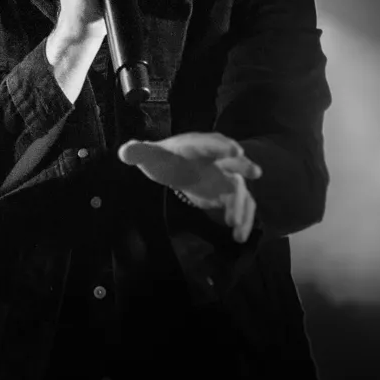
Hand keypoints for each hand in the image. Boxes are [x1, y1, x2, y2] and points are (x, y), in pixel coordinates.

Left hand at [118, 132, 260, 242]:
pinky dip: (243, 219)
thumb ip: (138, 152)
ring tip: (235, 223)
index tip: (234, 149)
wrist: (177, 168)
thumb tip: (124, 151)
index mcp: (198, 146)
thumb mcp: (150, 156)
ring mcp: (227, 176)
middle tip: (255, 172)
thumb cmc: (165, 159)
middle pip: (234, 162)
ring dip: (241, 204)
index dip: (221, 146)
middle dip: (243, 166)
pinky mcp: (229, 194)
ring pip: (240, 189)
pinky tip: (239, 236)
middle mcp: (218, 159)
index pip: (210, 143)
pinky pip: (241, 206)